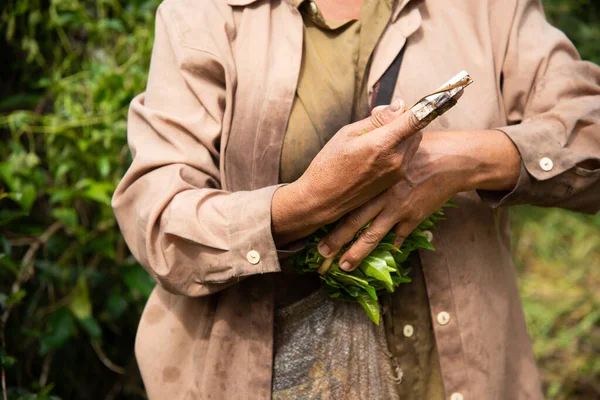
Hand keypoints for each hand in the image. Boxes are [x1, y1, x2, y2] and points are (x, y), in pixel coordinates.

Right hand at [272, 99, 426, 245]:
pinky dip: (398, 148)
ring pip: (412, 142)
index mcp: (382, 145)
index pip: (416, 118)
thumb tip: (400, 105)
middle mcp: (395, 160)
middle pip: (416, 128)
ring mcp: (397, 172)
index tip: (449, 92)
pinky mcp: (395, 181)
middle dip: (404, 119)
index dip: (432, 104)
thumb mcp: (347, 134)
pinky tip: (376, 153)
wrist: (322, 200)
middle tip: (381, 118)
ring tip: (375, 138)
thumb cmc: (329, 165)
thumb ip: (376, 120)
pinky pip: (406, 156)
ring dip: (402, 134)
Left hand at [317, 129, 520, 269]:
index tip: (313, 226)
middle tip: (321, 254)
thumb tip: (351, 163)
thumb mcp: (389, 148)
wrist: (448, 160)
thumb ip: (370, 158)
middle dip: (336, 240)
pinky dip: (391, 247)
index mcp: (373, 180)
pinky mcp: (413, 218)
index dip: (329, 215)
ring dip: (357, 253)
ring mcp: (398, 210)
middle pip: (354, 222)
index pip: (346, 201)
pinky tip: (383, 256)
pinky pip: (399, 237)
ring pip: (373, 236)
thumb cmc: (416, 151)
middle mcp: (382, 197)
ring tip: (344, 266)